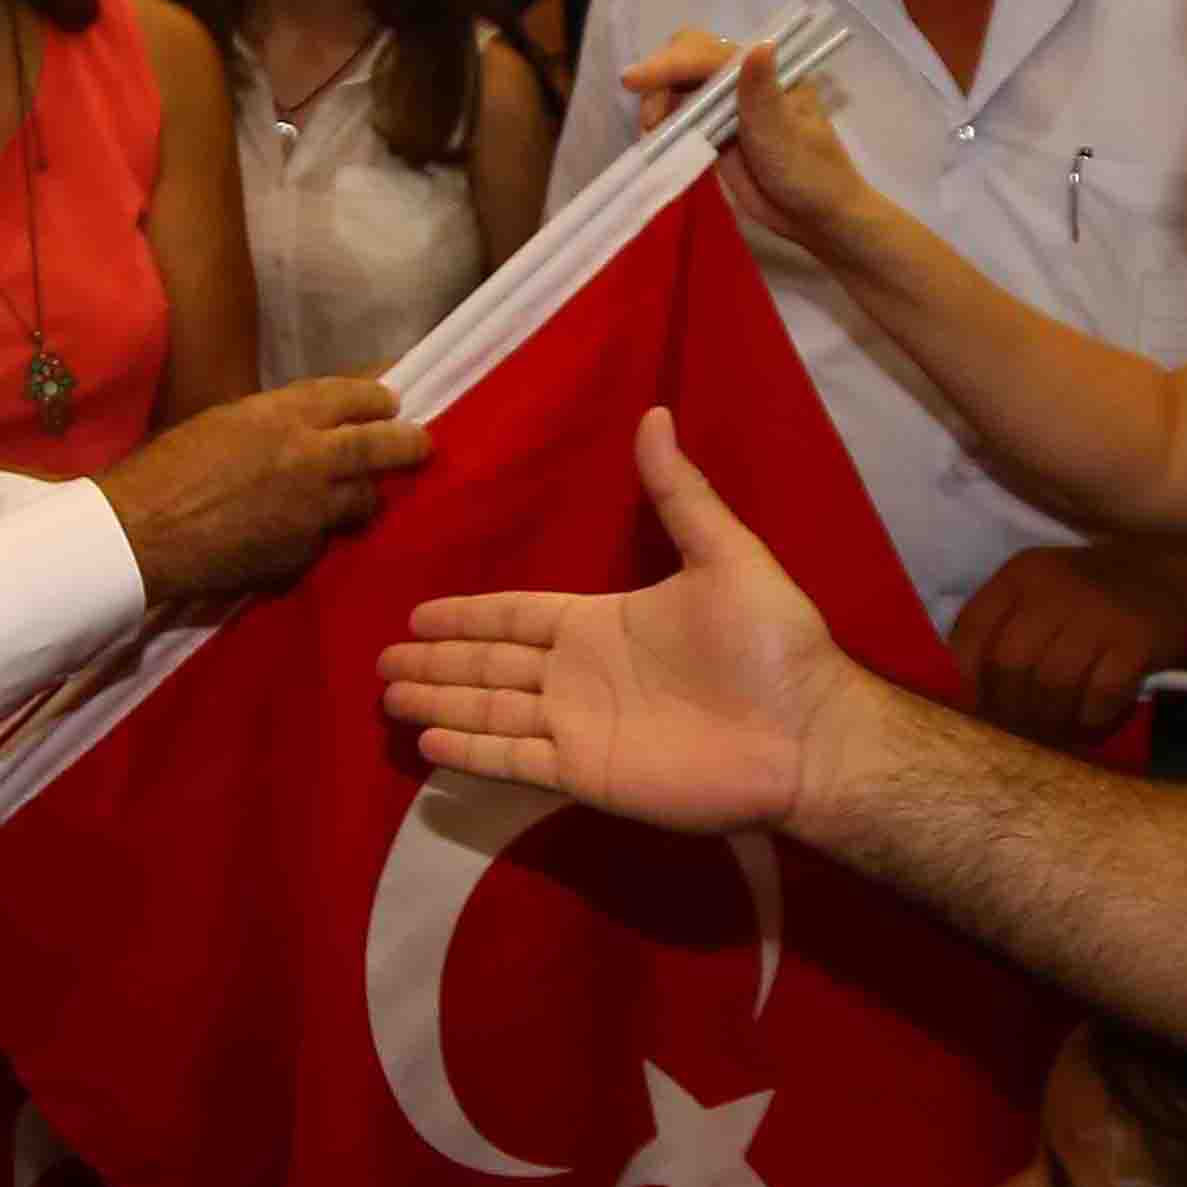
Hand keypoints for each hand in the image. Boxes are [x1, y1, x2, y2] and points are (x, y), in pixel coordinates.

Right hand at [94, 375, 434, 603]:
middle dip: (408, 444)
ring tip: (358, 496)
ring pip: (364, 501)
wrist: (140, 533)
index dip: (378, 400)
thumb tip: (307, 425)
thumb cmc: (165, 468)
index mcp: (284, 414)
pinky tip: (297, 533)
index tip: (390, 403)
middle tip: (420, 445)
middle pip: (382, 447)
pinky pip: (324, 540)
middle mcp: (310, 457)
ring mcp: (311, 511)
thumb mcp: (223, 422)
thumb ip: (273, 422)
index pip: (356, 397)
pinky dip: (318, 534)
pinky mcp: (300, 554)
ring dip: (363, 496)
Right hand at [379, 407, 864, 835]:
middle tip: (382, 661)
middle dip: (437, 663)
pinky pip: (515, 759)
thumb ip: (680, 494)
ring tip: (389, 696)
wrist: (805, 734)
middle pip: (489, 665)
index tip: (418, 612)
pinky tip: (428, 746)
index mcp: (603, 623)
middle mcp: (580, 675)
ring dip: (440, 703)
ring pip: (490, 710)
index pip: (516, 617)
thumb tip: (654, 413)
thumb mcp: (726, 555)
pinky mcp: (587, 773)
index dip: (468, 616)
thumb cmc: (770, 644)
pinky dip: (471, 753)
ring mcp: (580, 727)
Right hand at [622, 33, 889, 261]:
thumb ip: (763, 93)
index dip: (670, 63)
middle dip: (660, 79)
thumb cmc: (809, 173)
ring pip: (679, 85)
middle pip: (688, 58)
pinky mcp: (715, 131)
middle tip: (650, 122)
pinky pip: (682, 116)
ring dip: (658, 103)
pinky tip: (657, 143)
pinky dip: (664, 125)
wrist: (816, 217)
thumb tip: (759, 45)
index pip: (708, 54)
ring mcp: (727, 105)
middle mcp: (743, 79)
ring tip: (653, 137)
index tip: (634, 81)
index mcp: (767, 69)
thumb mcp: (783, 135)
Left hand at [948, 540, 1186, 742]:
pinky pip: (1099, 697)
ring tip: (1061, 729)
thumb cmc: (1108, 589)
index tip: (985, 703)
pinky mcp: (1135, 641)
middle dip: (1011, 709)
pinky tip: (1095, 719)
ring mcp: (1096, 614)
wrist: (1186, 571)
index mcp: (1024, 574)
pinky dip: (1092, 718)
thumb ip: (1014, 625)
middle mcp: (1053, 589)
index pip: (970, 630)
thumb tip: (982, 694)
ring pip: (1050, 686)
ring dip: (1052, 720)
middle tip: (1027, 729)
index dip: (969, 678)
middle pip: (1008, 666)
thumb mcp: (1051, 587)